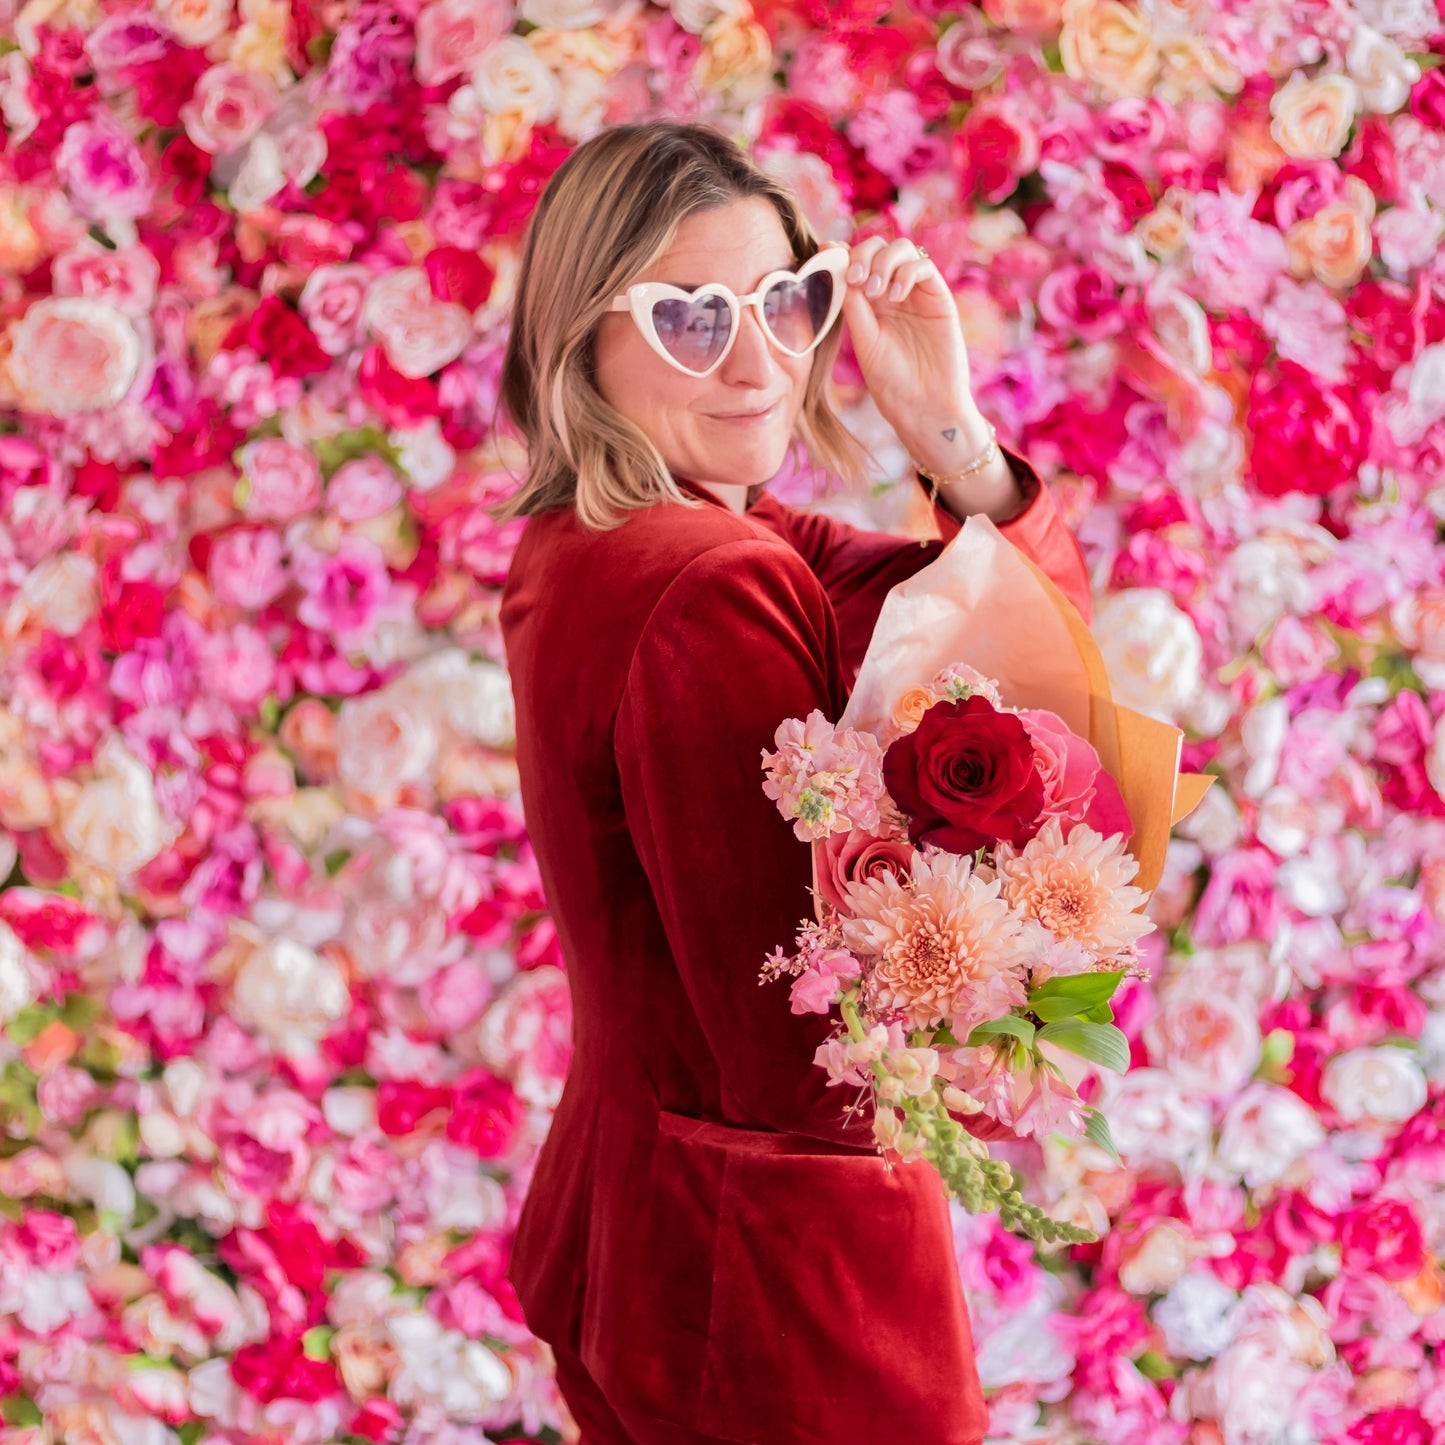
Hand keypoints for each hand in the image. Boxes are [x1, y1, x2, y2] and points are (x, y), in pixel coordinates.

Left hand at [827, 236, 984, 464]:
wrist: (923, 406)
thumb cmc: (892, 381)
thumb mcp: (864, 340)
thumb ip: (854, 305)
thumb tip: (839, 268)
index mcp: (869, 303)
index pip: (856, 263)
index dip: (841, 251)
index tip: (825, 252)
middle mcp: (892, 292)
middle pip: (878, 247)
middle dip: (863, 254)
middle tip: (855, 279)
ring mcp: (916, 293)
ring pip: (902, 249)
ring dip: (884, 261)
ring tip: (875, 291)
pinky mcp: (939, 298)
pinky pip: (924, 266)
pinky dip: (906, 273)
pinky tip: (895, 297)